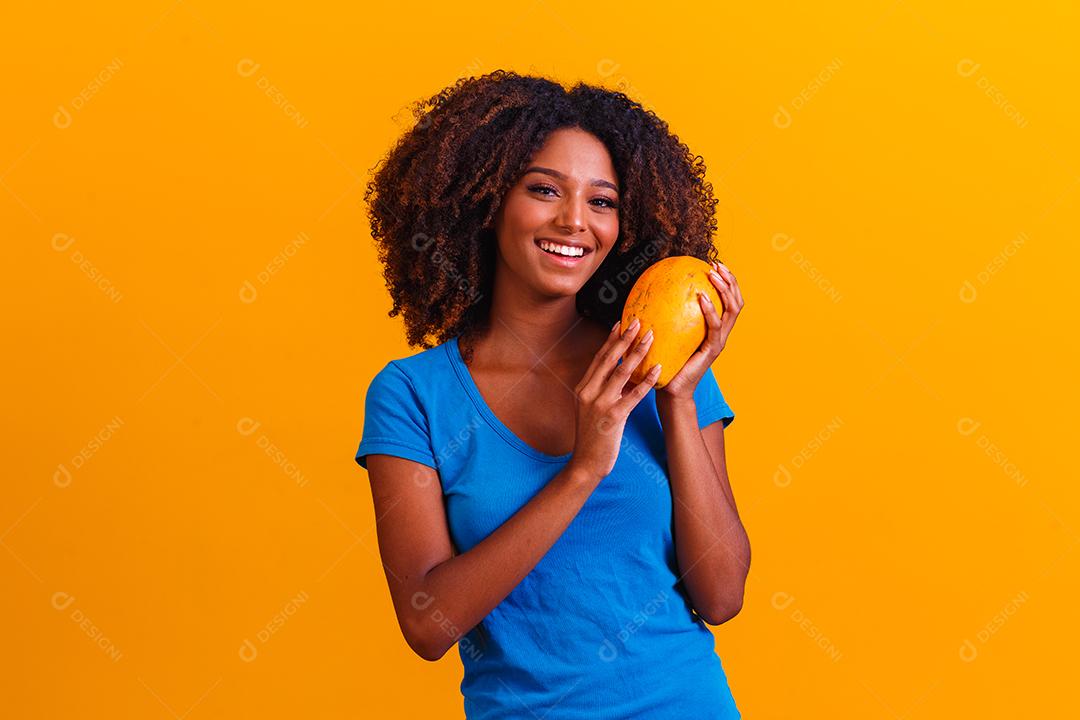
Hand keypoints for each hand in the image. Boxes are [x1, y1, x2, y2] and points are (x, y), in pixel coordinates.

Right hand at [568, 318, 660, 480]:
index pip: (599, 358)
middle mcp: (588, 392)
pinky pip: (633, 395)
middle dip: (625, 338)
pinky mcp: (612, 417)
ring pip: (621, 372)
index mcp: (583, 387)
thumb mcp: (594, 408)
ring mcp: (599, 404)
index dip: (611, 339)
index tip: (621, 322)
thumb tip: (624, 373)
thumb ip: (606, 390)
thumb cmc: (594, 436)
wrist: (586, 463)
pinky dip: (646, 381)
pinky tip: (658, 370)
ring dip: (638, 353)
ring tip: (652, 337)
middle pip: (609, 359)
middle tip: (639, 321)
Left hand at [657, 260, 743, 400]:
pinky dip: (711, 311)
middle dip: (730, 280)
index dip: (727, 281)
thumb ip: (669, 315)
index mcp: (715, 328)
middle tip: (718, 265)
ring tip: (713, 276)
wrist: (670, 388)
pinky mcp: (712, 350)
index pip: (729, 300)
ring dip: (725, 290)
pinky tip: (702, 298)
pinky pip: (714, 327)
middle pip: (737, 301)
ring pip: (732, 310)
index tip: (715, 264)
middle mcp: (721, 333)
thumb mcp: (669, 333)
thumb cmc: (667, 360)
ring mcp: (719, 341)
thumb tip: (653, 289)